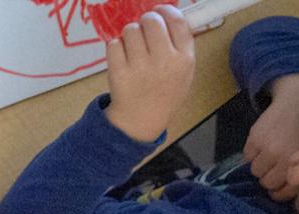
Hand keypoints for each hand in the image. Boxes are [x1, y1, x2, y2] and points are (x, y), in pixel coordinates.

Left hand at [104, 5, 196, 142]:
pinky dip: (115, 47)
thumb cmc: (164, 91)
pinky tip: (121, 57)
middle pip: (152, 21)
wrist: (142, 118)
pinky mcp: (119, 72)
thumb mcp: (184, 70)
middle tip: (143, 30)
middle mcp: (164, 61)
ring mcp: (140, 67)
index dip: (166, 10)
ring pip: (130, 30)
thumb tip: (167, 14)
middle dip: (145, 21)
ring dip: (129, 34)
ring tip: (133, 49)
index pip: (177, 21)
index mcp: (184, 59)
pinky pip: (113, 44)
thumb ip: (179, 44)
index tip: (158, 10)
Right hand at [247, 72, 298, 194]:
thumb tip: (294, 191)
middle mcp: (284, 159)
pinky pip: (247, 156)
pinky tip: (264, 144)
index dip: (282, 191)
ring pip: (256, 171)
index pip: (283, 192)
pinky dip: (253, 154)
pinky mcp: (255, 137)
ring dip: (262, 166)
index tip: (283, 185)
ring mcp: (268, 148)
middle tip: (278, 168)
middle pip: (267, 183)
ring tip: (271, 155)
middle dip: (272, 178)